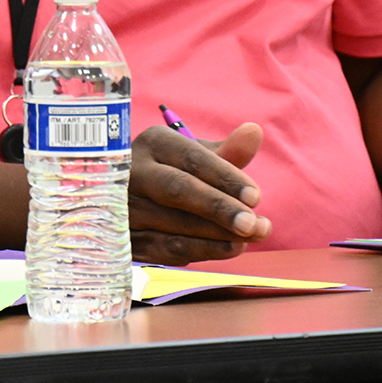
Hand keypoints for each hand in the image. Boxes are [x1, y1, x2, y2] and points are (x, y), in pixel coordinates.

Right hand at [128, 123, 272, 264]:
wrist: (127, 196)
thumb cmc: (173, 171)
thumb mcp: (194, 156)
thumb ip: (226, 151)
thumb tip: (254, 131)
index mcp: (153, 143)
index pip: (192, 158)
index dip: (225, 178)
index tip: (255, 197)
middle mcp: (133, 171)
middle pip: (178, 189)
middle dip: (219, 208)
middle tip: (254, 224)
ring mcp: (125, 205)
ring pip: (175, 223)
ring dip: (218, 234)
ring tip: (252, 236)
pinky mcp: (127, 237)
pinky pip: (166, 248)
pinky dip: (202, 250)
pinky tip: (231, 248)